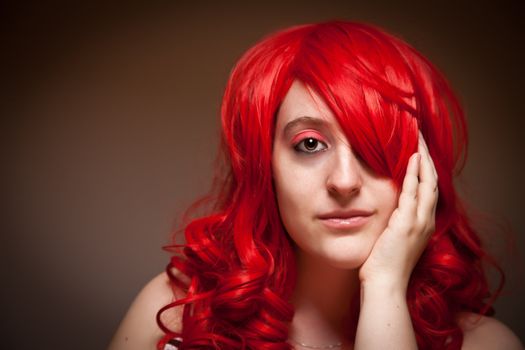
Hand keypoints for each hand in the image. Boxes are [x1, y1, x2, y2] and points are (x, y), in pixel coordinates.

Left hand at [358, 133, 437, 289]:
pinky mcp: (407, 224)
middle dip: (428, 158)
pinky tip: (412, 159)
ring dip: (423, 160)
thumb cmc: (383, 264)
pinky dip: (415, 174)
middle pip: (433, 182)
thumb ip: (395, 222)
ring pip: (427, 183)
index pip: (428, 190)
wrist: (384, 285)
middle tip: (421, 138)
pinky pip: (414, 193)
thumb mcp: (393, 239)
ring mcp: (419, 222)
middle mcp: (426, 221)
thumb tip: (388, 209)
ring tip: (419, 140)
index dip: (426, 170)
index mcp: (423, 224)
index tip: (420, 152)